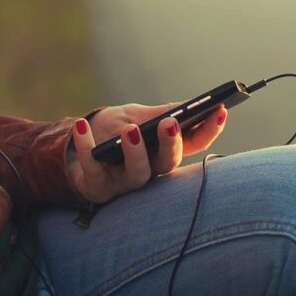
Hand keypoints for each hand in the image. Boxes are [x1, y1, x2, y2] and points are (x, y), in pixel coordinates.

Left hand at [65, 101, 227, 205]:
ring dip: (135, 152)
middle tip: (170, 124)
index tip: (221, 110)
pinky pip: (92, 169)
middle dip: (171, 145)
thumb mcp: (137, 117)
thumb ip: (158, 114)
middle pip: (168, 164)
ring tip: (130, 130)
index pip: (194, 144)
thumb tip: (186, 107)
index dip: (209, 130)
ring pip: (137, 174)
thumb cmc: (112, 132)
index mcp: (164, 151)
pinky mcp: (97, 187)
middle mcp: (150, 171)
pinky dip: (86, 146)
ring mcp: (124, 182)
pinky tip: (82, 126)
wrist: (74, 149)